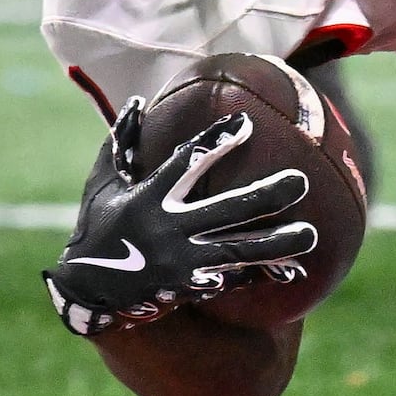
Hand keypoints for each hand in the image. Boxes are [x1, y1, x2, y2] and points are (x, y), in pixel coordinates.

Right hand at [41, 100, 326, 336]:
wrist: (85, 294)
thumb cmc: (97, 228)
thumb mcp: (102, 185)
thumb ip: (120, 144)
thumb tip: (135, 101)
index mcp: (147, 198)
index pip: (186, 164)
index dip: (216, 143)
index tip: (246, 124)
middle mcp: (168, 230)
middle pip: (225, 211)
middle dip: (265, 196)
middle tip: (301, 181)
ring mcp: (181, 262)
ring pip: (237, 251)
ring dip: (276, 243)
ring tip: (310, 235)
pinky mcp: (188, 287)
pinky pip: (232, 281)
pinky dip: (261, 275)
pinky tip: (293, 271)